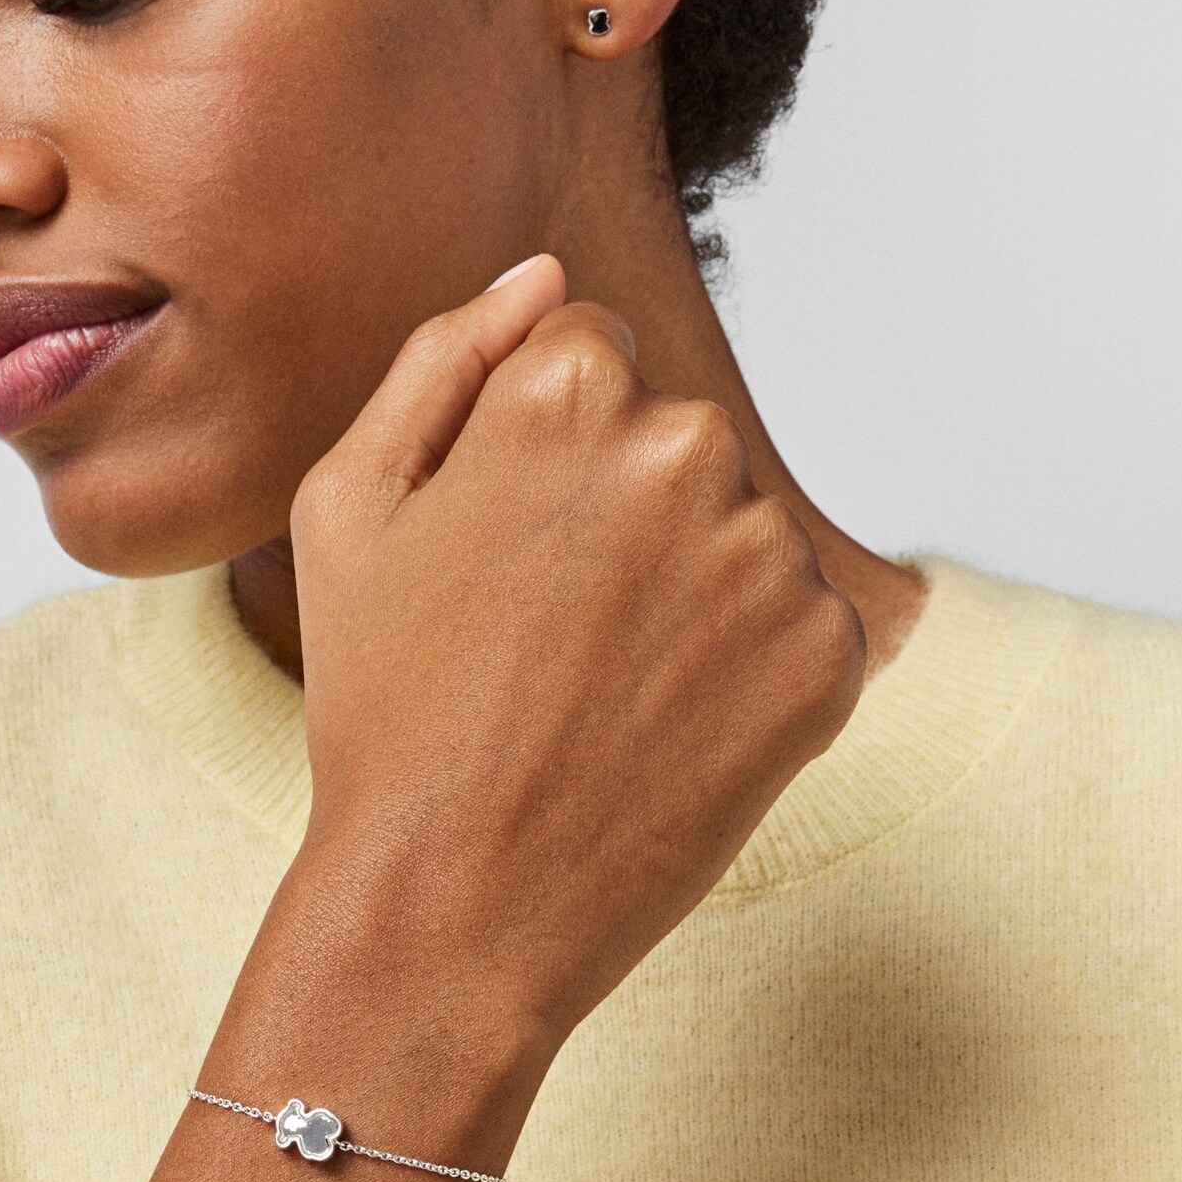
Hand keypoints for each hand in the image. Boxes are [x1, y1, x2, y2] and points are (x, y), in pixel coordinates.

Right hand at [287, 252, 864, 1061]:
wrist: (456, 905)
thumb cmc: (383, 707)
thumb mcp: (347, 506)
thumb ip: (443, 358)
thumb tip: (545, 276)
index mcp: (569, 386)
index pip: (589, 352)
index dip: (529, 453)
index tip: (497, 553)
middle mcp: (690, 446)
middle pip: (670, 434)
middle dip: (618, 511)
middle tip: (536, 634)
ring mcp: (772, 553)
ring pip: (738, 527)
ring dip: (685, 587)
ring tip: (595, 689)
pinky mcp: (834, 653)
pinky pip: (800, 618)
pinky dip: (743, 666)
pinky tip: (660, 728)